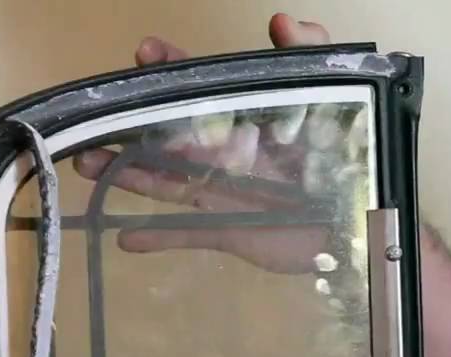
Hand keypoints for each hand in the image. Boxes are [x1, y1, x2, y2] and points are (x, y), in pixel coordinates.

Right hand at [72, 14, 356, 274]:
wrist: (365, 224)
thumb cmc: (349, 161)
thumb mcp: (334, 101)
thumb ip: (312, 58)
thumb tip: (281, 20)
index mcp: (245, 121)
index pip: (198, 90)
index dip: (170, 71)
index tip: (142, 52)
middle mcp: (226, 154)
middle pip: (165, 138)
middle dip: (126, 129)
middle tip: (89, 125)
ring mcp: (223, 194)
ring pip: (163, 182)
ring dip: (125, 174)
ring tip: (85, 165)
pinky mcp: (230, 231)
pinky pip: (186, 234)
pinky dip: (156, 238)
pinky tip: (123, 239)